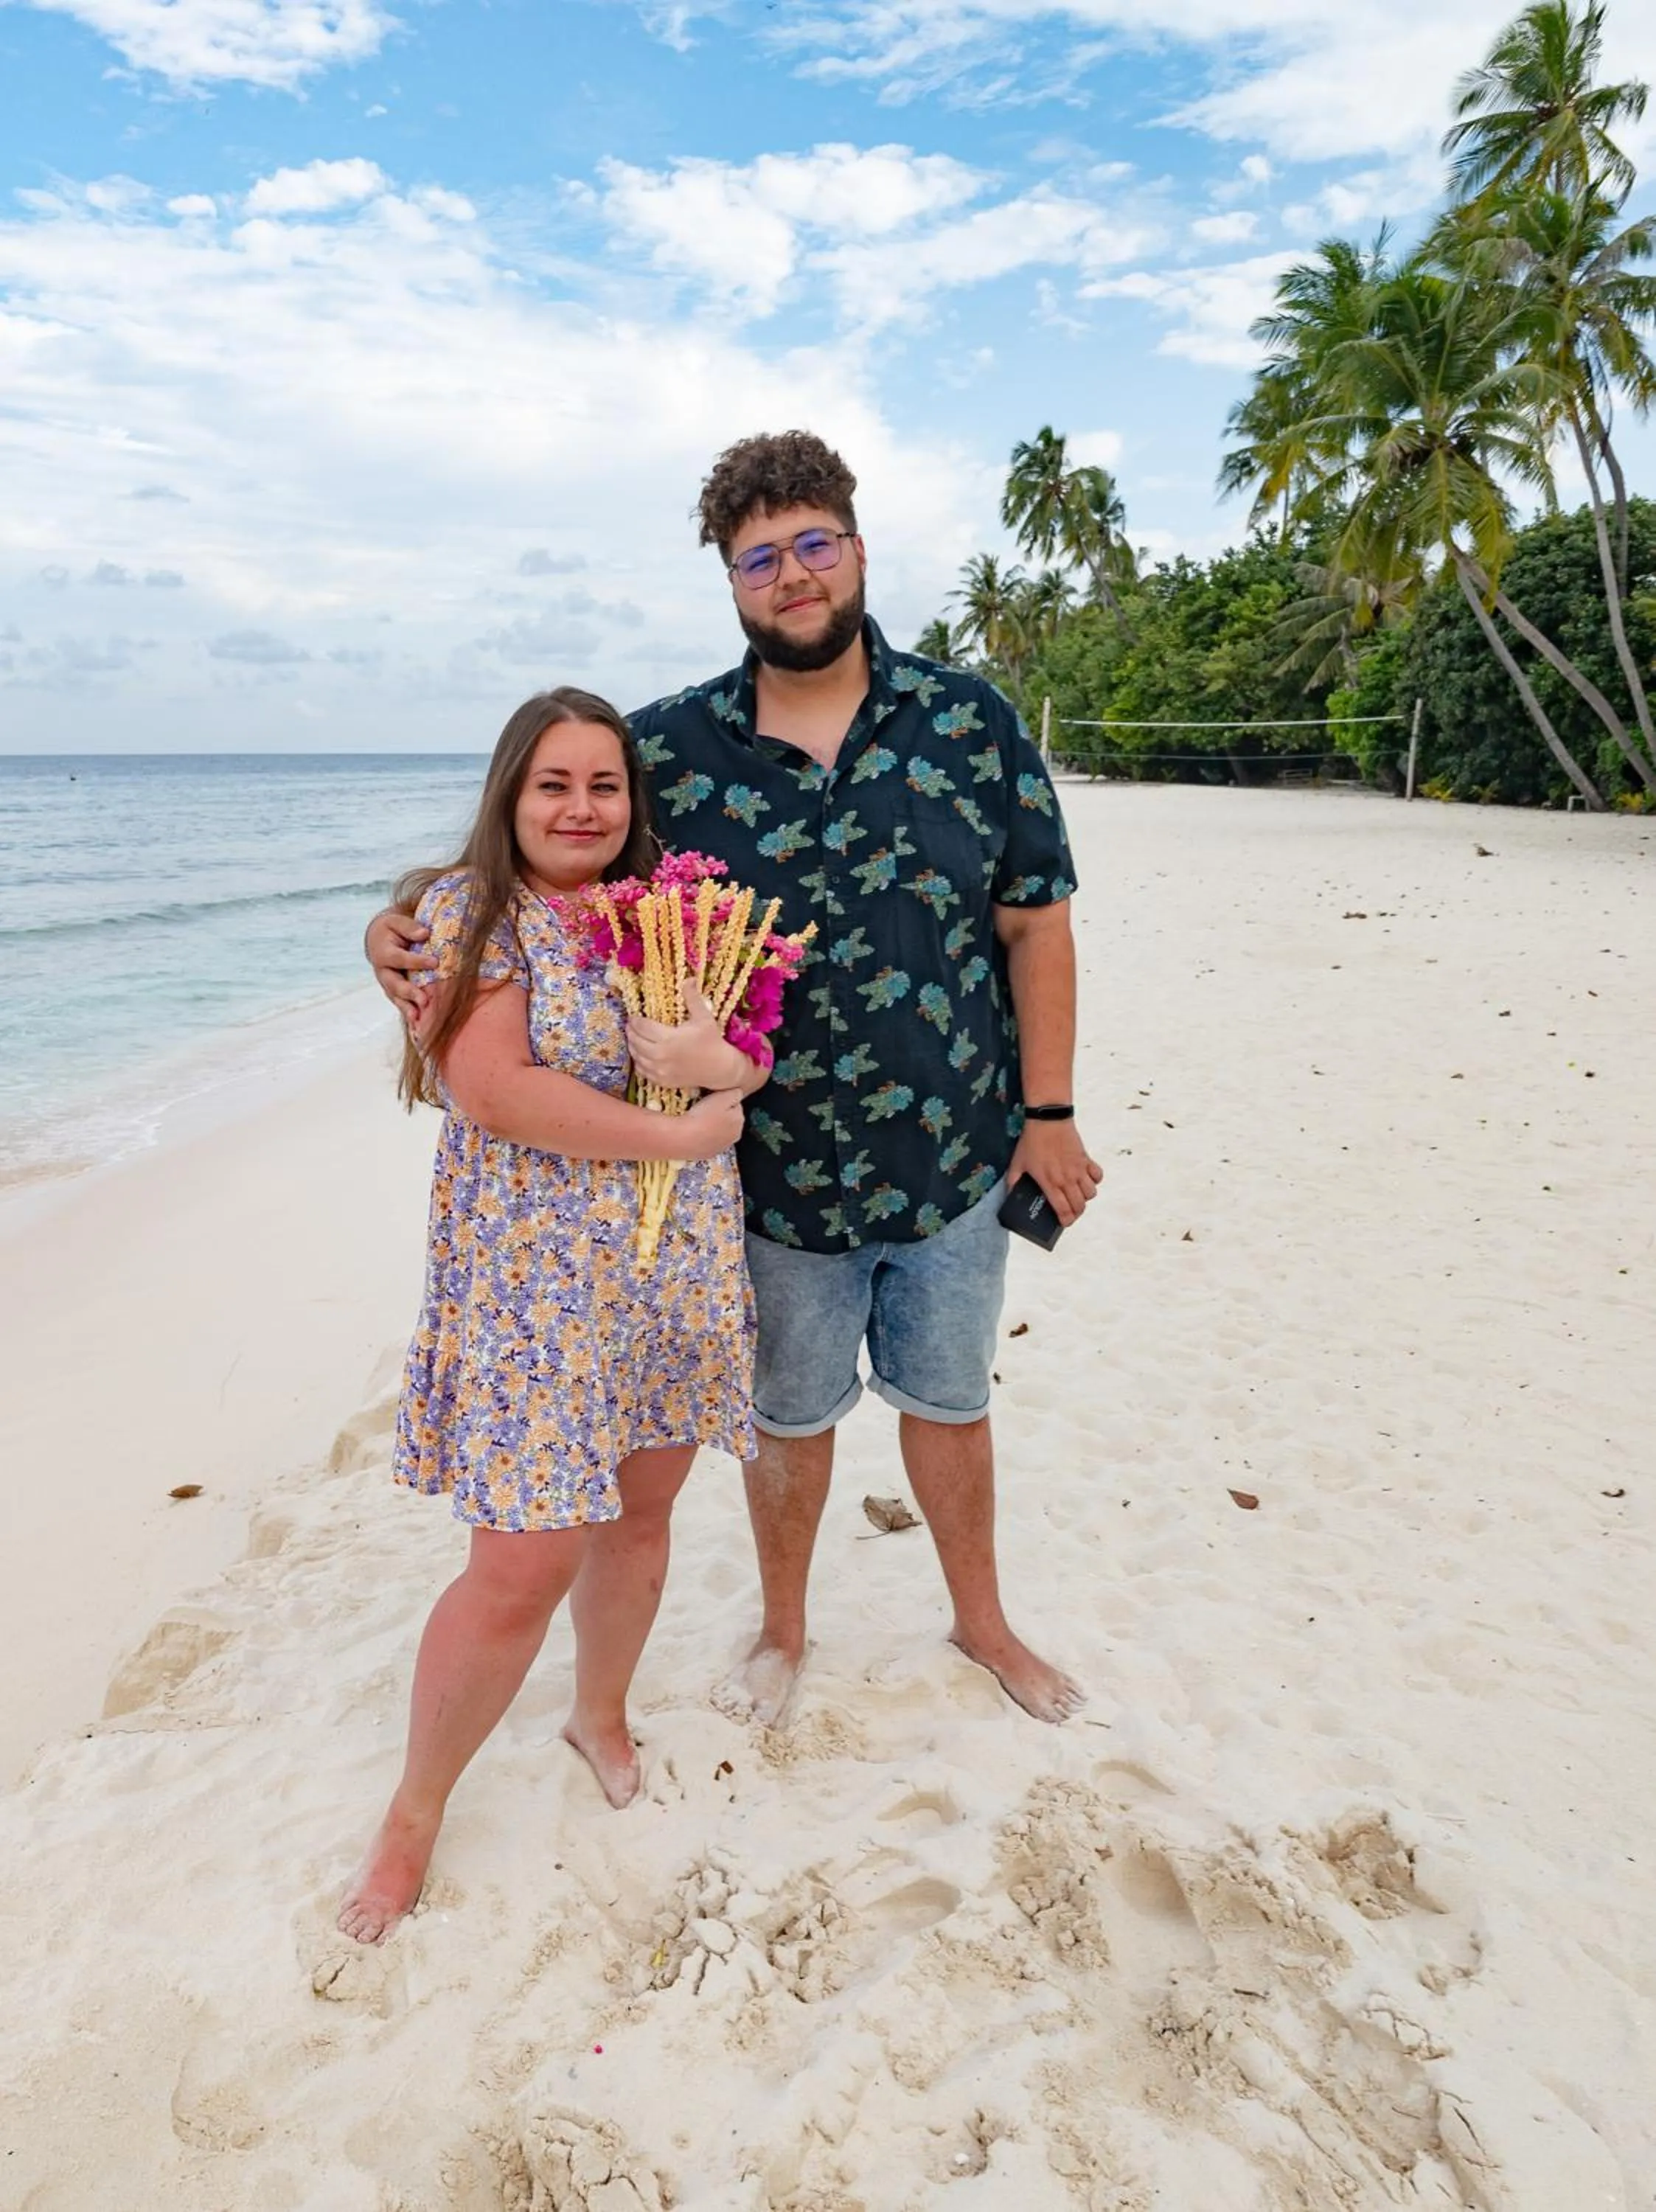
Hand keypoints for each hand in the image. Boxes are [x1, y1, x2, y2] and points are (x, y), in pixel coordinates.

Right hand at [366, 908, 435, 1018]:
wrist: (378, 939)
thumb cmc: (392, 929)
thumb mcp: (396, 921)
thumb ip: (409, 927)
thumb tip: (424, 933)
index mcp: (384, 952)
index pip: (401, 958)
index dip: (417, 961)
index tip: (435, 962)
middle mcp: (383, 971)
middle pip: (394, 984)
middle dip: (409, 992)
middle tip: (424, 1000)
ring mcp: (387, 983)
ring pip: (396, 997)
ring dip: (407, 1008)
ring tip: (417, 1019)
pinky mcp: (393, 992)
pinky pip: (400, 1004)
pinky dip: (408, 1014)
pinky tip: (418, 1025)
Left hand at [628, 981, 747, 1091]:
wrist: (720, 1069)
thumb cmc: (712, 1041)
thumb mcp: (703, 1017)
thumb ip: (692, 998)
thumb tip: (688, 978)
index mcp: (668, 1038)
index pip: (642, 1027)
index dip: (634, 1020)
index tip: (632, 1016)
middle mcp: (660, 1056)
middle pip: (635, 1041)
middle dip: (630, 1032)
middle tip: (630, 1025)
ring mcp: (660, 1070)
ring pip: (636, 1056)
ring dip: (632, 1046)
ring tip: (633, 1038)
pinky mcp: (662, 1081)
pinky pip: (643, 1071)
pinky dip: (638, 1062)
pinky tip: (640, 1055)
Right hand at [674, 1086, 744, 1159]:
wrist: (683, 1139)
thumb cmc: (702, 1116)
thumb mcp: (722, 1097)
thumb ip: (735, 1093)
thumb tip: (738, 1093)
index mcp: (739, 1120)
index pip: (735, 1104)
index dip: (723, 1100)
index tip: (712, 1100)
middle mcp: (735, 1135)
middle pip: (729, 1118)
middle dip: (720, 1113)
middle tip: (704, 1109)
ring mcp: (723, 1146)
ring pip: (720, 1130)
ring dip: (713, 1125)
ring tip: (699, 1120)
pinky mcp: (710, 1153)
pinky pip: (709, 1140)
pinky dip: (705, 1136)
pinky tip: (696, 1132)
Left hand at [1007, 1117, 1101, 1228]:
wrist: (1048, 1120)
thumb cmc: (1031, 1142)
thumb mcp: (1016, 1164)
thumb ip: (1013, 1183)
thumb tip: (1010, 1196)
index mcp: (1050, 1182)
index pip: (1064, 1210)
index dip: (1065, 1221)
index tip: (1063, 1223)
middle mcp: (1067, 1178)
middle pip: (1079, 1206)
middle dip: (1075, 1213)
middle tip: (1069, 1212)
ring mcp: (1079, 1169)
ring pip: (1090, 1193)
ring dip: (1084, 1198)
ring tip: (1076, 1196)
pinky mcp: (1086, 1159)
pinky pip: (1097, 1176)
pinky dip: (1094, 1181)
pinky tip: (1085, 1180)